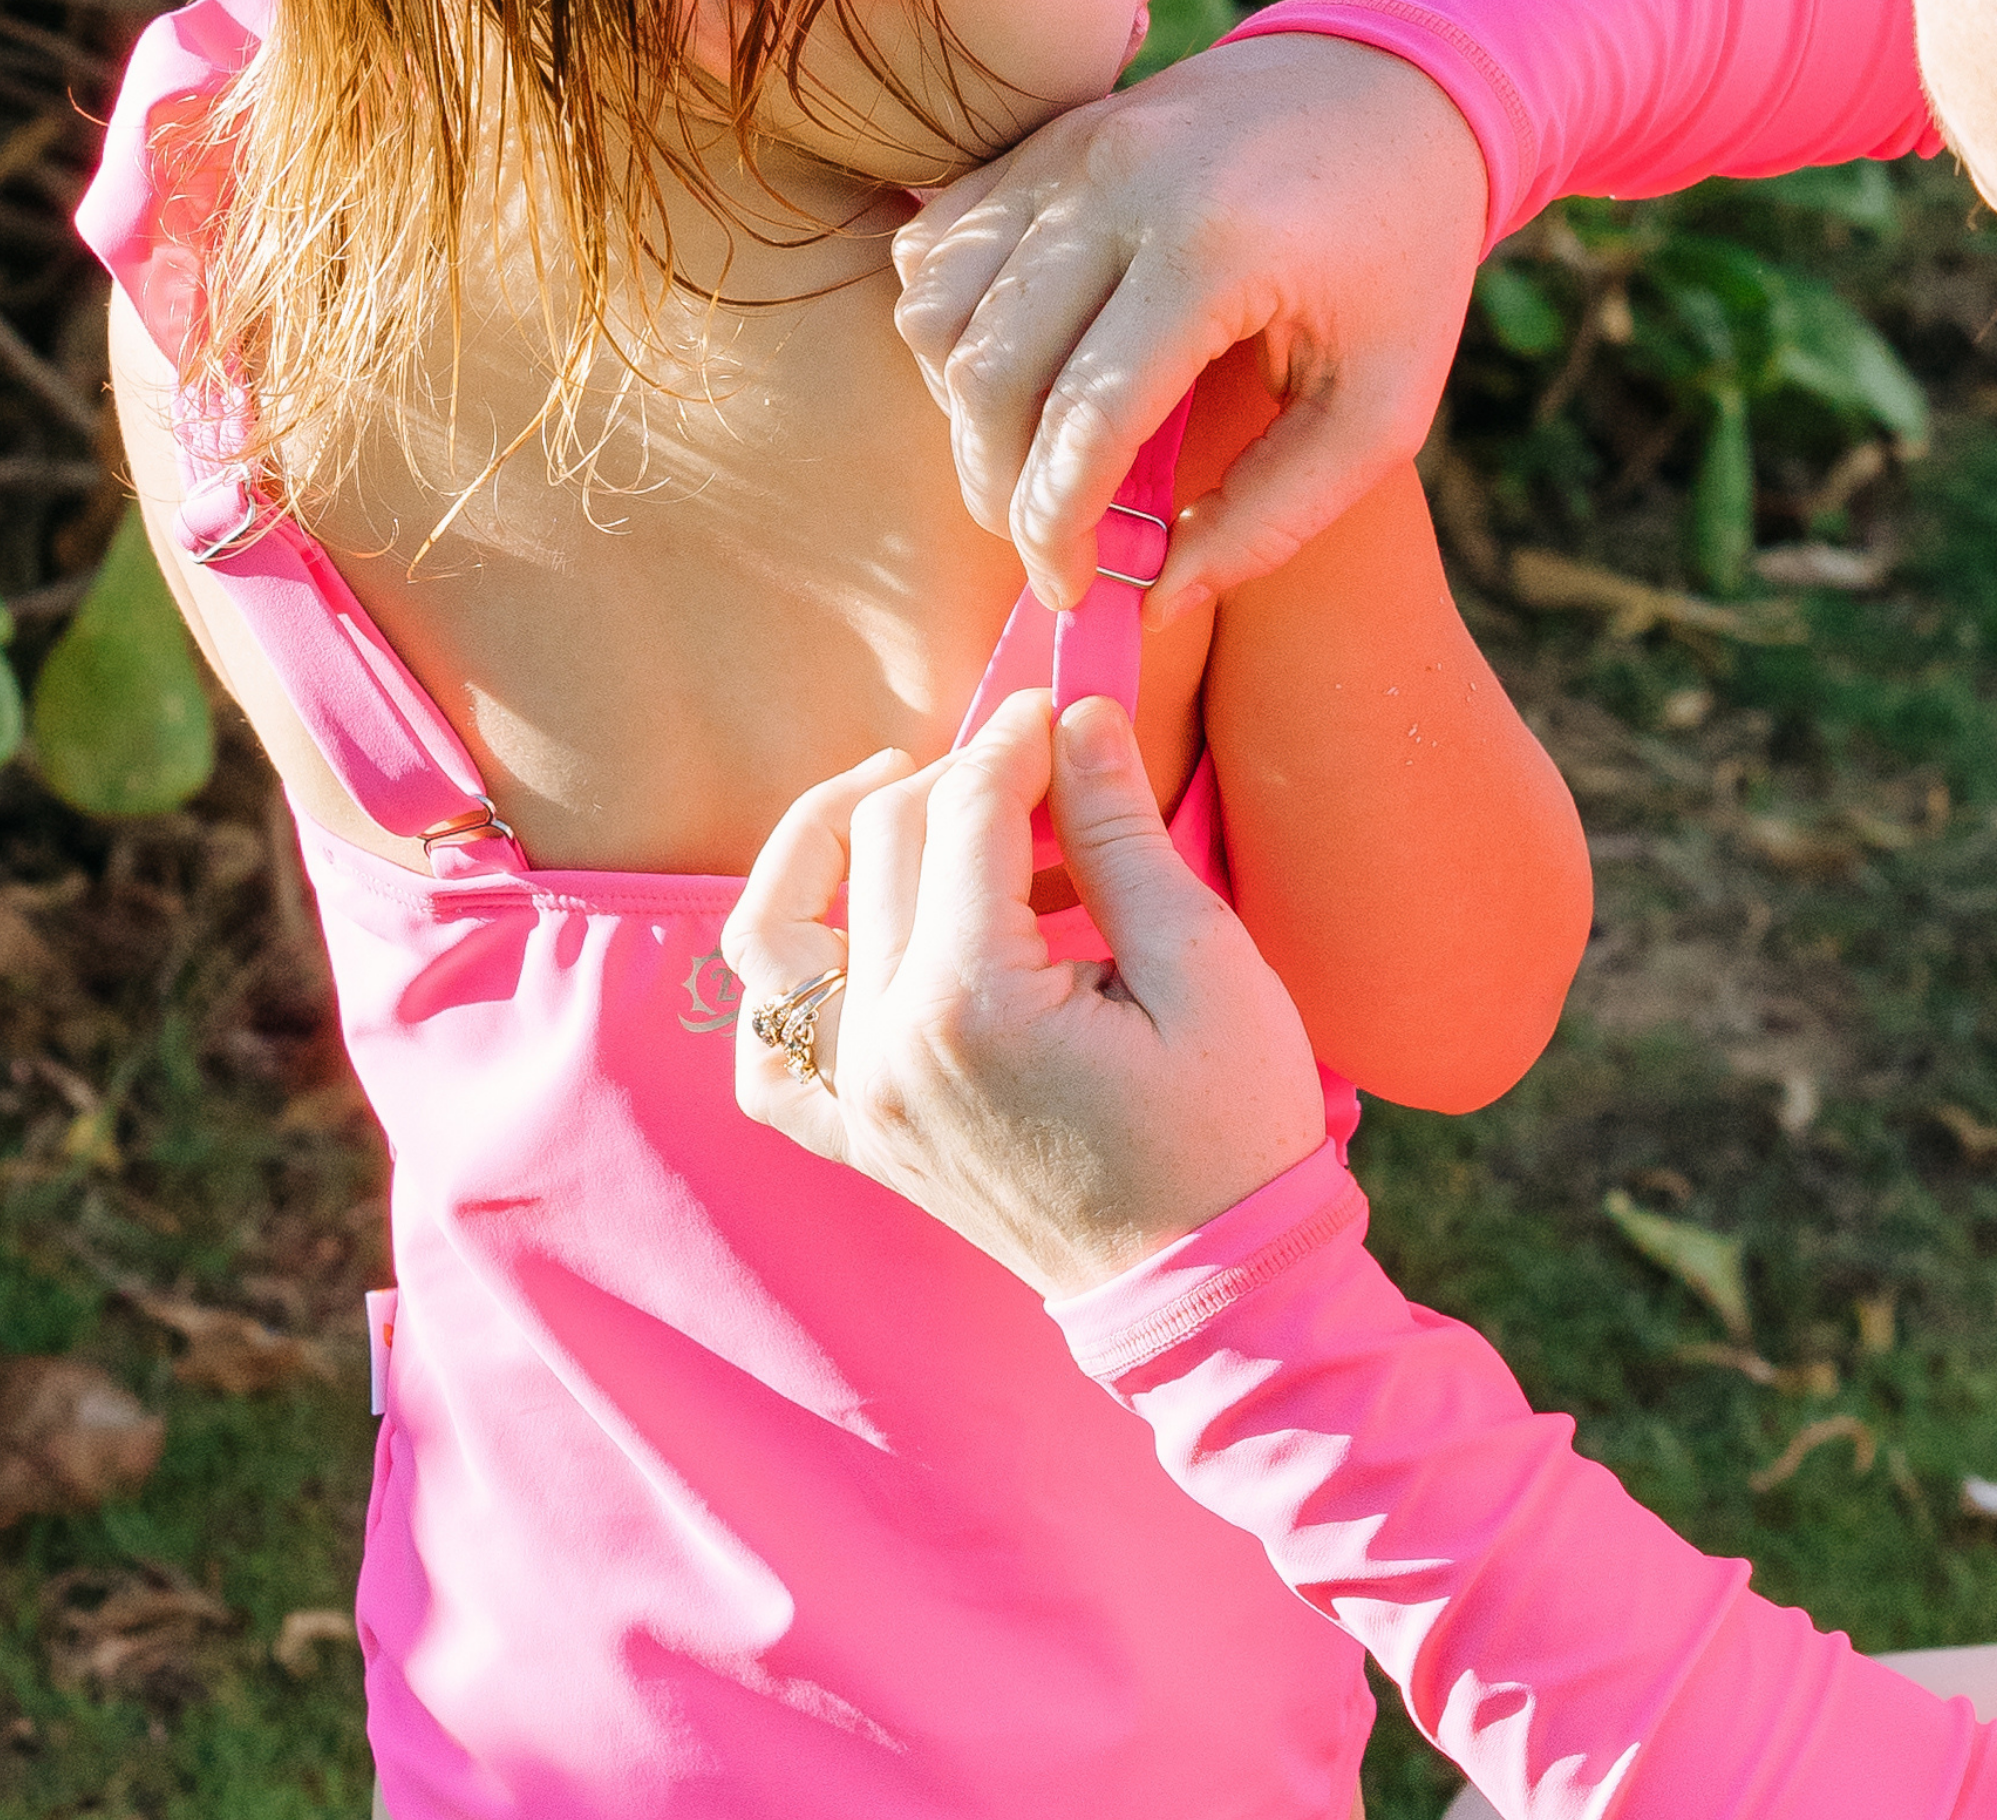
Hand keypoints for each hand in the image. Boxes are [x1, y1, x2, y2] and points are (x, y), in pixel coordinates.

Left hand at [721, 691, 1325, 1298]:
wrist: (1209, 1289)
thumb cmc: (1228, 1128)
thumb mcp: (1203, 962)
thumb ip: (1120, 832)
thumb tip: (1076, 716)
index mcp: (972, 1000)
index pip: (965, 806)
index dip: (1019, 736)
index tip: (1066, 708)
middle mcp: (884, 1048)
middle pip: (880, 842)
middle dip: (956, 774)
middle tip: (1038, 765)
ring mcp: (857, 1102)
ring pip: (774, 933)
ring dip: (822, 844)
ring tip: (896, 797)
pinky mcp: (859, 1140)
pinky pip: (768, 1052)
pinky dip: (782, 984)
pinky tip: (850, 939)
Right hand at [893, 34, 1487, 618]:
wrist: (1397, 86)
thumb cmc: (1399, 263)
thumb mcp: (1381, 409)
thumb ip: (1273, 517)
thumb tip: (1154, 599)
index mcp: (1217, 250)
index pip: (1085, 420)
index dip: (1057, 528)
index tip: (1072, 592)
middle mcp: (1121, 185)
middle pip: (989, 374)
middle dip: (997, 489)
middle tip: (1045, 544)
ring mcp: (1069, 151)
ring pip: (938, 311)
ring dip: (962, 412)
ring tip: (1031, 460)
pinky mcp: (1043, 138)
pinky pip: (939, 248)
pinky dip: (950, 328)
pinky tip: (1016, 371)